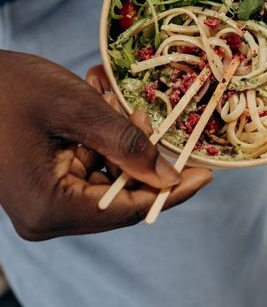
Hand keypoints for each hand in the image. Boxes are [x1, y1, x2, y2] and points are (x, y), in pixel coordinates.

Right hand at [0, 51, 210, 239]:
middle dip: (139, 151)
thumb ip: (126, 144)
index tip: (207, 174)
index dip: (170, 192)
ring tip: (106, 97)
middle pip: (120, 193)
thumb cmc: (15, 90)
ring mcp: (45, 201)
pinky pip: (91, 164)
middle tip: (144, 110)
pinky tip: (96, 101)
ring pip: (109, 174)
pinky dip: (102, 134)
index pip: (127, 210)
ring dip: (119, 136)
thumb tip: (169, 178)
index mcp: (50, 207)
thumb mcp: (78, 110)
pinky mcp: (45, 183)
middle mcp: (46, 215)